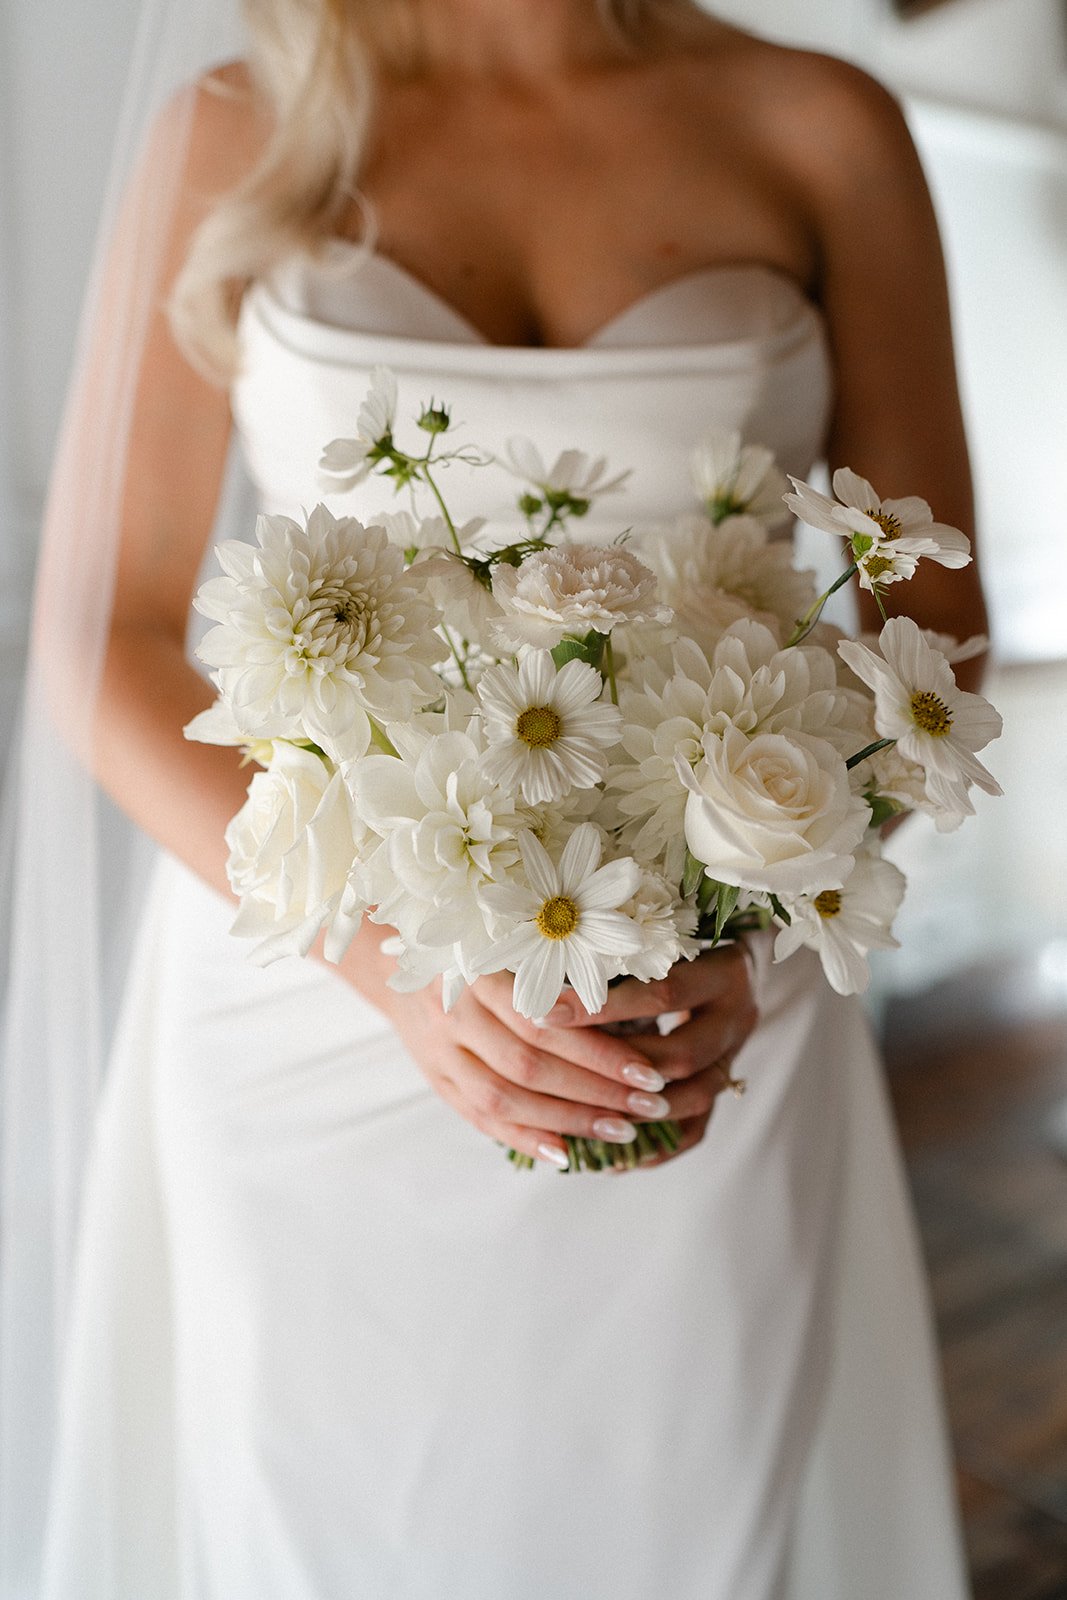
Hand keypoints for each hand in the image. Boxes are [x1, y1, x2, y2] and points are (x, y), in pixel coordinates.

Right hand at [379, 967, 689, 1169]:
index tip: (650, 1070)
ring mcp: (439, 1051)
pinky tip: (566, 1153)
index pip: (547, 1022)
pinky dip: (524, 1138)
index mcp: (476, 968)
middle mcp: (453, 1011)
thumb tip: (637, 1008)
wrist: (396, 964)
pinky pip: (479, 1119)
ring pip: (505, 1098)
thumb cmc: (475, 947)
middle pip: (529, 1064)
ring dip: (569, 1120)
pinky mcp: (436, 1080)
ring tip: (623, 1129)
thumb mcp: (510, 943)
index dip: (600, 1052)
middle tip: (650, 1104)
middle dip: (596, 1090)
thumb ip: (556, 972)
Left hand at [543, 943, 758, 1167]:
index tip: (545, 1012)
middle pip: (681, 1055)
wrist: (745, 960)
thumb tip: (545, 980)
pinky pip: (695, 1128)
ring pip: (692, 1097)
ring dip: (634, 1111)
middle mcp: (739, 1017)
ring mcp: (737, 1056)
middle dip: (615, 1067)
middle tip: (556, 1075)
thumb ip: (621, 958)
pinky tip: (605, 1155)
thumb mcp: (662, 938)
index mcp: (727, 971)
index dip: (602, 1006)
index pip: (661, 994)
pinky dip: (651, 1145)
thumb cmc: (684, 939)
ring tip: (576, 1119)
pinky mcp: (727, 1087)